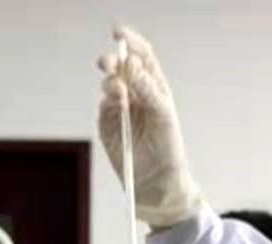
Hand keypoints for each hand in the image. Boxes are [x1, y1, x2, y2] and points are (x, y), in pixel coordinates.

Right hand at [97, 25, 202, 227]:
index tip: (118, 32)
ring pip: (109, 86)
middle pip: (120, 68)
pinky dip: (107, 103)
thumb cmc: (168, 149)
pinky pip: (103, 107)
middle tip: (109, 63)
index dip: (130, 42)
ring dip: (111, 83)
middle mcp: (136, 95)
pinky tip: (116, 107)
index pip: (141, 57)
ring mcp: (120, 110)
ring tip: (118, 93)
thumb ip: (147, 88)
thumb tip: (130, 62)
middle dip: (113, 61)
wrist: (157, 183)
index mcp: (154, 88)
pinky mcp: (108, 126)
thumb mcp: (163, 115)